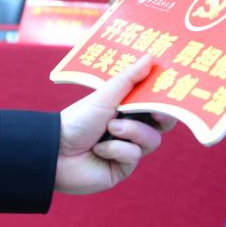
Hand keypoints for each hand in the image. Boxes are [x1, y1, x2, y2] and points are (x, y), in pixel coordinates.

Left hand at [55, 54, 175, 194]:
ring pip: (152, 140)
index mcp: (129, 109)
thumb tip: (151, 57)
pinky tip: (99, 150)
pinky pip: (134, 156)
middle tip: (157, 112)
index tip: (171, 92)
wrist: (54, 151)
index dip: (167, 100)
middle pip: (164, 124)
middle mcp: (132, 129)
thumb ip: (130, 78)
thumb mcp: (106, 95)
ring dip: (131, 132)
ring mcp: (129, 149)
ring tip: (110, 129)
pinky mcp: (123, 168)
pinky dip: (116, 150)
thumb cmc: (78, 120)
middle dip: (163, 118)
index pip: (158, 104)